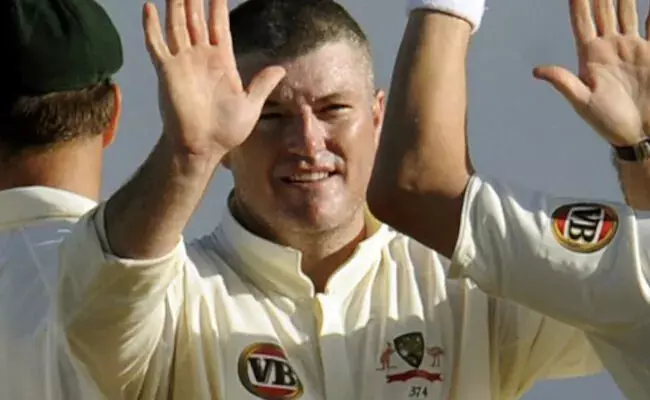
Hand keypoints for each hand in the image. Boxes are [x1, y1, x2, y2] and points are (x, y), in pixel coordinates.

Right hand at [142, 0, 285, 157]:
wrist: (204, 147)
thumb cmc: (226, 131)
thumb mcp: (251, 105)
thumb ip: (263, 84)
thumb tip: (281, 69)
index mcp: (221, 61)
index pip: (218, 25)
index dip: (217, 5)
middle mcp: (200, 57)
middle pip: (195, 18)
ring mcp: (182, 62)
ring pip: (176, 24)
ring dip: (175, 4)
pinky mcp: (167, 71)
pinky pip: (157, 45)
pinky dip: (151, 26)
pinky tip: (148, 7)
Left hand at [534, 0, 649, 145]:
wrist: (641, 133)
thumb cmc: (610, 121)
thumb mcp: (583, 102)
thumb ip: (563, 82)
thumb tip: (536, 70)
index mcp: (590, 56)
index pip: (582, 22)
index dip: (578, 3)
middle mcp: (610, 47)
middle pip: (603, 11)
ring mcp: (631, 48)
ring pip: (626, 12)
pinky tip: (649, 1)